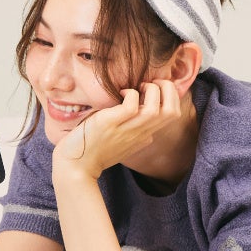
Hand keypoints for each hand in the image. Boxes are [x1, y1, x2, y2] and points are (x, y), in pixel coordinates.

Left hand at [52, 80, 181, 181]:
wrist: (76, 167)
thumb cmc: (96, 150)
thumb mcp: (124, 141)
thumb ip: (136, 131)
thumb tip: (140, 110)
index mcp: (146, 136)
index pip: (173, 114)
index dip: (171, 95)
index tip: (155, 88)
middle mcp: (141, 134)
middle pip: (173, 112)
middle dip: (168, 89)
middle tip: (152, 83)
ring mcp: (127, 130)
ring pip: (156, 109)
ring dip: (152, 90)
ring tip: (139, 87)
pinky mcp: (111, 124)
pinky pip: (131, 105)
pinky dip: (130, 93)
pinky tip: (121, 93)